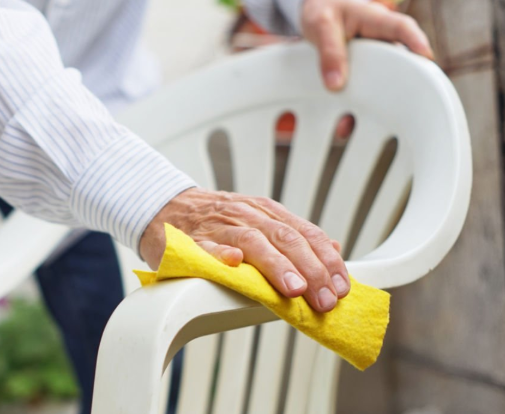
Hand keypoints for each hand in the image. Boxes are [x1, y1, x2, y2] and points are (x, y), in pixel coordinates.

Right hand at [140, 188, 349, 312]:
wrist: (164, 206)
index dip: (326, 260)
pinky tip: (234, 264)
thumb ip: (294, 234)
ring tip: (293, 289)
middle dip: (310, 269)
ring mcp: (218, 226)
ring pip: (253, 241)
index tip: (341, 287)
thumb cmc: (214, 221)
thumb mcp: (259, 220)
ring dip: (276, 265)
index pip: (304, 233)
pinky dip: (221, 253)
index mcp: (265, 212)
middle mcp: (246, 215)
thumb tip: (333, 248)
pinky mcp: (190, 241)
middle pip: (284, 238)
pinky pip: (206, 246)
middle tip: (324, 298)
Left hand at [301, 0, 434, 137]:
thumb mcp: (320, 24)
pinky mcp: (359, 74)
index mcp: (376, 20)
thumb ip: (329, 52)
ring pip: (379, 83)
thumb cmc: (323, 9)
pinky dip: (353, 110)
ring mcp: (373, 59)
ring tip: (370, 125)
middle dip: (404, 85)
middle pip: (398, 63)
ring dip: (375, 105)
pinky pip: (360, 93)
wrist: (314, 8)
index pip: (401, 29)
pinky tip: (345, 127)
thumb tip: (336, 85)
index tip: (427, 59)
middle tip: (409, 105)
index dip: (416, 43)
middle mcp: (380, 42)